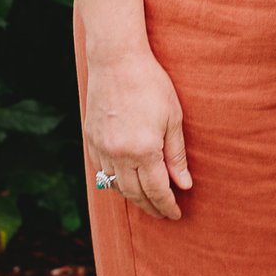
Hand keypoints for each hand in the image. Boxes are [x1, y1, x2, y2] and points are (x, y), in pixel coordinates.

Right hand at [82, 46, 192, 219]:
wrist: (116, 60)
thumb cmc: (150, 84)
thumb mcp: (173, 117)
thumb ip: (176, 155)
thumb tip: (184, 184)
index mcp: (144, 150)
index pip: (157, 190)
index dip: (167, 205)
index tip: (175, 214)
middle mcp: (119, 154)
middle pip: (135, 194)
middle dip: (150, 207)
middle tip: (163, 213)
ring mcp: (102, 148)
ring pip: (115, 186)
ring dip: (132, 197)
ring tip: (146, 201)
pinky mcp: (91, 139)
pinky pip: (101, 171)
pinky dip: (114, 181)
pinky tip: (124, 181)